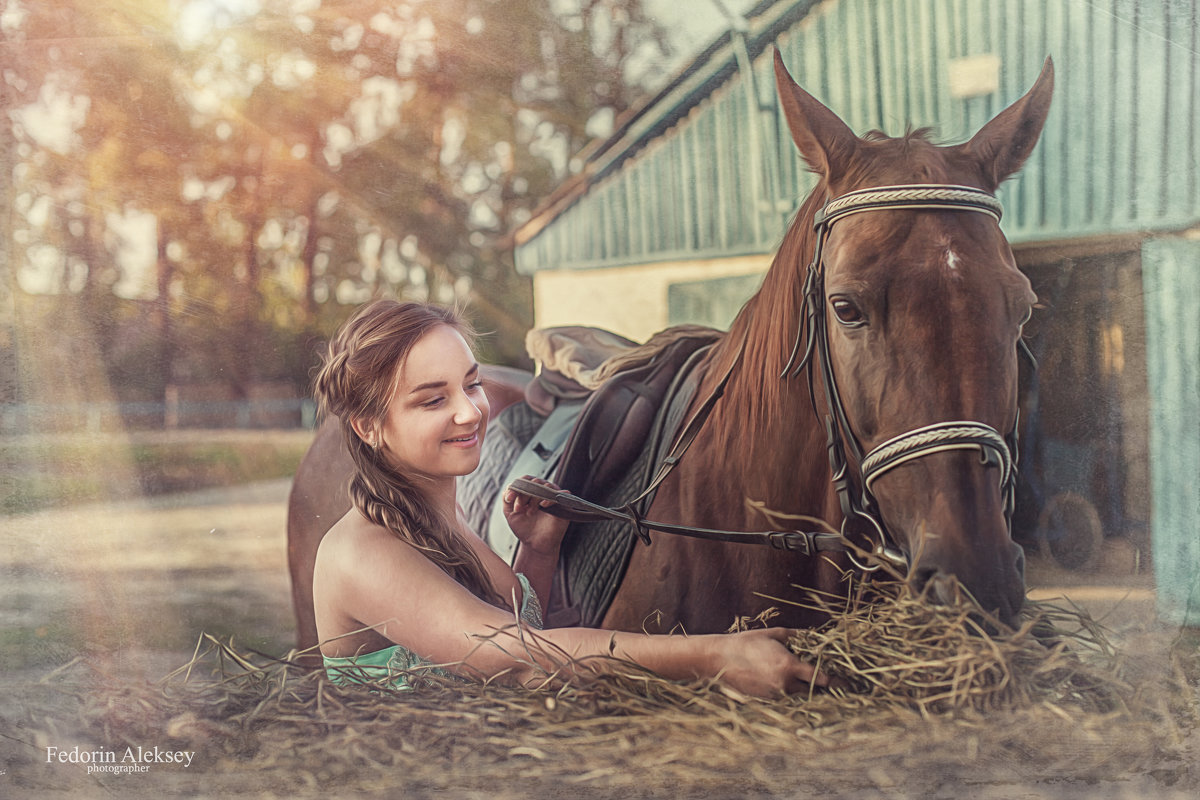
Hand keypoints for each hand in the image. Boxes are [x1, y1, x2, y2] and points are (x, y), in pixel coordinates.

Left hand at [502, 476, 568, 556]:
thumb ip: (506, 499)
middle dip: (524, 494)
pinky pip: (560, 495)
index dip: (516, 487)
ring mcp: (552, 498)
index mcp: (531, 492)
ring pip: (546, 486)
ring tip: (530, 512)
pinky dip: (550, 498)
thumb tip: (508, 488)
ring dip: (535, 498)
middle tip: (518, 509)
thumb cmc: (524, 528)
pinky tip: (543, 505)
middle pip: (534, 482)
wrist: (534, 544)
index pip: (525, 480)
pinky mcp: (562, 506)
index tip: (509, 499)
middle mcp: (542, 492)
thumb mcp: (510, 513)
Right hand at [705, 628, 828, 697]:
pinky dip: (788, 692)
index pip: (820, 678)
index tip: (845, 683)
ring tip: (803, 679)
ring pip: (798, 696)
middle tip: (827, 680)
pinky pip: (784, 698)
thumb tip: (813, 635)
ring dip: (803, 689)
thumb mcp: (773, 634)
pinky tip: (783, 681)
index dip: (835, 681)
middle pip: (812, 691)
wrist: (720, 659)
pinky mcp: (765, 699)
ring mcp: (774, 694)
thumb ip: (796, 636)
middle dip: (820, 686)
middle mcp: (784, 684)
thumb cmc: (747, 642)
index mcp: (789, 666)